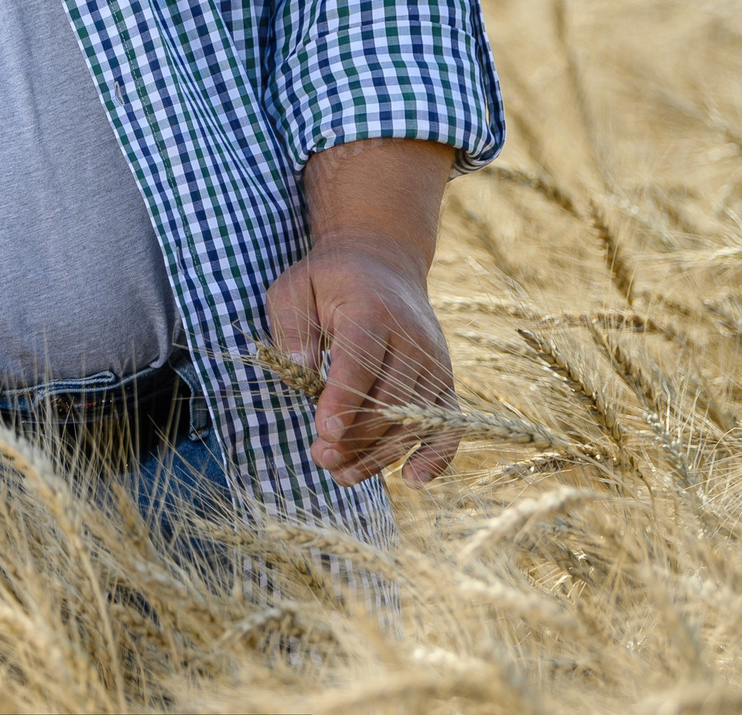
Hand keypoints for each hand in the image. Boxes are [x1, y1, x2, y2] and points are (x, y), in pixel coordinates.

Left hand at [267, 233, 457, 485]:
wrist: (384, 262)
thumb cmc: (329, 279)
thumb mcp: (296, 287)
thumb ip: (292, 325)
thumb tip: (297, 370)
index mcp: (371, 312)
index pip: (361, 363)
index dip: (344, 401)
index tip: (325, 433)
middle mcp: (412, 339)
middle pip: (390, 400)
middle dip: (357, 437)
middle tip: (320, 458)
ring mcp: (434, 362)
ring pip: (414, 419)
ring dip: (381, 453)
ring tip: (343, 475)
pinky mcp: (445, 380)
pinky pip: (448, 423)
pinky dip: (436, 453)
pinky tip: (412, 479)